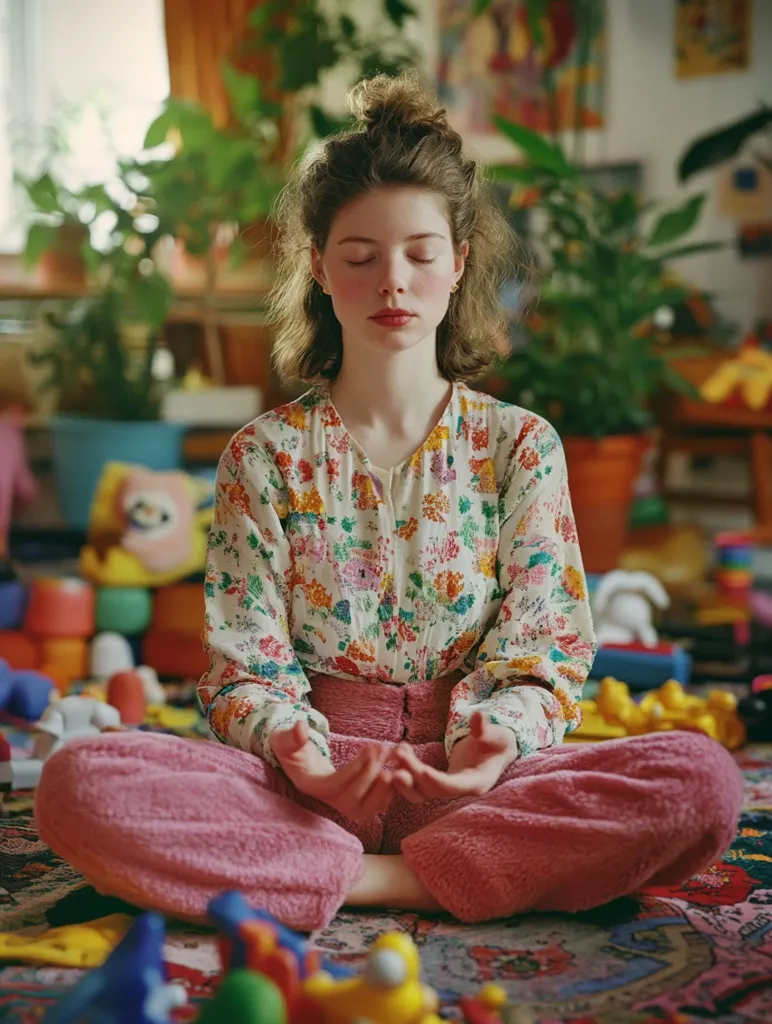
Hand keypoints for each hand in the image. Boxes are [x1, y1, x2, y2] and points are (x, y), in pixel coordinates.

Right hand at [271, 720, 396, 822]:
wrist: (301, 762)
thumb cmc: (292, 749)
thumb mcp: (285, 740)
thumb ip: (292, 736)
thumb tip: (300, 728)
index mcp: (311, 786)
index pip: (335, 785)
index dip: (354, 769)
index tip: (370, 748)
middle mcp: (328, 802)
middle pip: (354, 802)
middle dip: (371, 776)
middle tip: (383, 750)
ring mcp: (344, 805)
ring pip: (369, 809)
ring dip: (384, 787)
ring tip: (392, 758)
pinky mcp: (358, 802)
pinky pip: (377, 804)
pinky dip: (390, 789)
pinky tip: (395, 764)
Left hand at [389, 712, 517, 803]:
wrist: (495, 750)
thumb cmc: (498, 742)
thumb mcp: (497, 735)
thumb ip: (486, 729)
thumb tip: (478, 717)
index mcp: (476, 783)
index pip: (453, 787)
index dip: (437, 781)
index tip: (421, 770)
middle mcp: (459, 790)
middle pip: (431, 790)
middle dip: (413, 773)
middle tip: (399, 754)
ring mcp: (446, 788)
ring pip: (419, 791)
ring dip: (404, 774)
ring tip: (397, 750)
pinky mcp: (437, 782)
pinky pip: (417, 782)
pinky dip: (405, 770)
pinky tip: (400, 750)